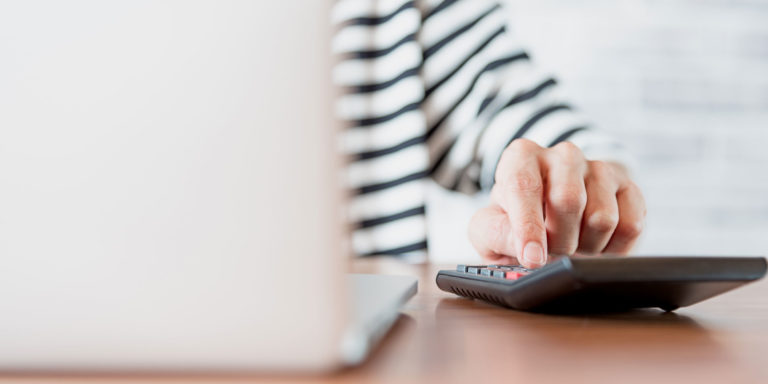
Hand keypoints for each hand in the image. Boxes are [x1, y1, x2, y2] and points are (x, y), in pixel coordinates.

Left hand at [468, 139, 645, 268]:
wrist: (551, 222)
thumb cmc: (513, 224)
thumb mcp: (489, 229)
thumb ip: (496, 234)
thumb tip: (527, 248)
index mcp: (521, 157)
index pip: (524, 186)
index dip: (528, 226)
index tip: (532, 258)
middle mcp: (562, 155)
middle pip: (568, 200)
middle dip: (559, 241)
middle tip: (551, 253)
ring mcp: (599, 168)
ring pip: (603, 217)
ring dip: (586, 247)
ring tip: (571, 246)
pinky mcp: (629, 189)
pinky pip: (631, 226)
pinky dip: (613, 249)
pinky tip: (596, 246)